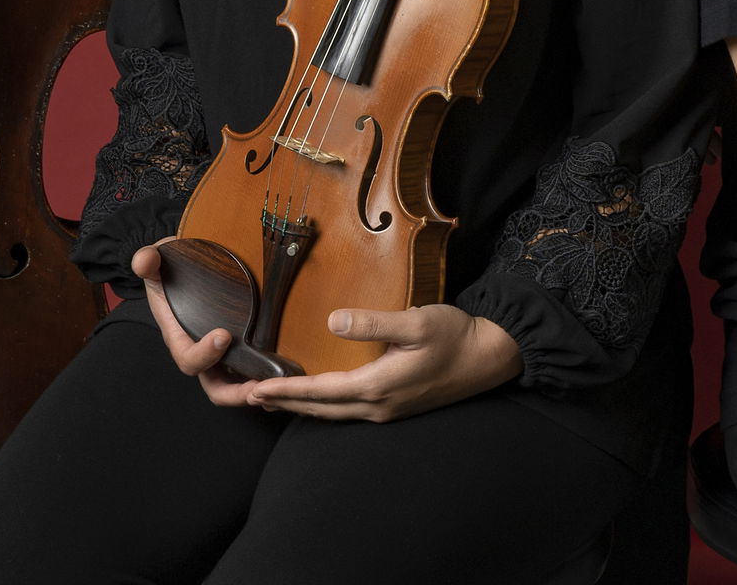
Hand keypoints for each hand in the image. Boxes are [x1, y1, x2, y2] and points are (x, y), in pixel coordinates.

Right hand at [132, 243, 262, 407]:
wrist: (182, 266)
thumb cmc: (169, 267)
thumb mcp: (157, 260)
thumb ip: (149, 261)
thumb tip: (145, 260)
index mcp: (179, 335)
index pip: (188, 358)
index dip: (204, 354)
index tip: (223, 335)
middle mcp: (200, 349)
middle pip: (214, 385)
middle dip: (235, 393)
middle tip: (258, 388)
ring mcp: (220, 350)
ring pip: (236, 382)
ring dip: (254, 388)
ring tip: (276, 386)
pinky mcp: (238, 343)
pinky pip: (249, 367)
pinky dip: (263, 374)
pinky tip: (283, 372)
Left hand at [245, 304, 522, 422]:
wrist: (488, 358)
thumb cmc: (455, 336)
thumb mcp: (417, 321)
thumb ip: (373, 322)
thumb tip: (332, 322)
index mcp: (378, 386)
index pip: (320, 391)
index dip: (286, 390)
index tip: (254, 390)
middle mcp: (377, 406)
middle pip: (320, 409)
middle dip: (284, 403)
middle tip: (248, 399)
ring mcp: (386, 410)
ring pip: (332, 413)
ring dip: (301, 406)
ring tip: (272, 399)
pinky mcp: (394, 406)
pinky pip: (347, 410)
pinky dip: (322, 404)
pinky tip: (317, 396)